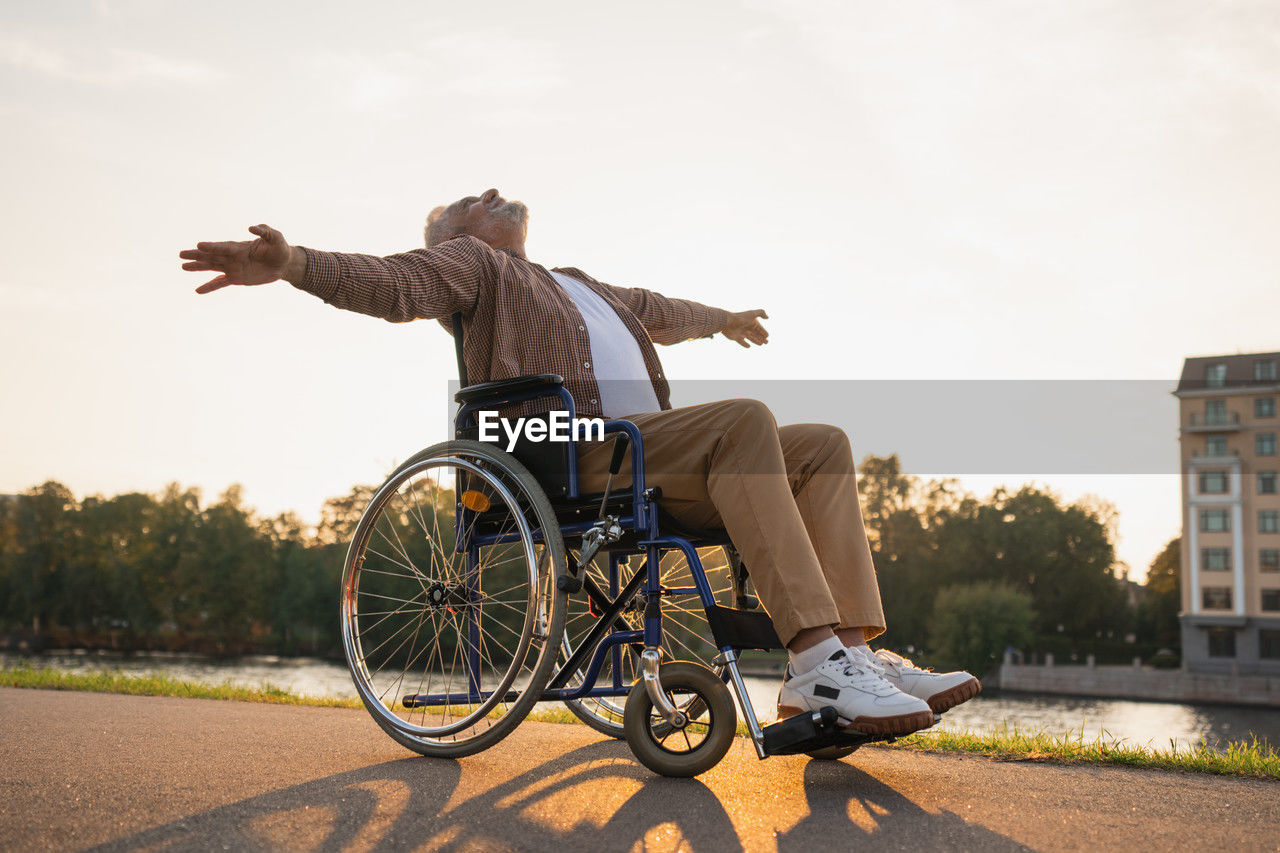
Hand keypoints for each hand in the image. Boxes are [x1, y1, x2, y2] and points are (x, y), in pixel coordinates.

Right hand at [179, 224, 297, 293]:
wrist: (284, 263)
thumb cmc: (280, 247)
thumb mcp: (276, 237)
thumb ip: (265, 232)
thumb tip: (252, 228)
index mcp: (240, 247)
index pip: (223, 247)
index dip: (212, 246)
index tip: (199, 245)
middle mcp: (233, 257)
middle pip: (212, 256)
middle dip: (197, 255)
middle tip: (181, 254)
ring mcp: (233, 267)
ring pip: (212, 267)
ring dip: (198, 268)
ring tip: (183, 267)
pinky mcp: (237, 278)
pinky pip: (220, 283)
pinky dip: (210, 286)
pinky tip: (198, 291)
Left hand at [721, 309, 768, 347]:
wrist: (727, 322)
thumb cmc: (740, 318)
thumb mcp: (752, 314)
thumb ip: (761, 313)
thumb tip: (768, 317)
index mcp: (750, 322)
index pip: (759, 328)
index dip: (763, 332)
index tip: (767, 336)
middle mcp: (746, 327)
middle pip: (755, 334)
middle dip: (761, 338)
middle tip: (766, 342)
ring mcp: (741, 332)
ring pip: (750, 338)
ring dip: (756, 341)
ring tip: (761, 344)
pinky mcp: (735, 337)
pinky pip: (741, 342)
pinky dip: (745, 344)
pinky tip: (749, 346)